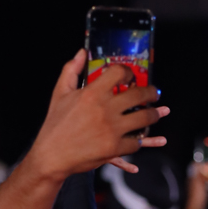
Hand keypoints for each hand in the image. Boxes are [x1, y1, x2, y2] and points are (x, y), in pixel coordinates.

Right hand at [31, 53, 168, 180]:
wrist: (51, 156)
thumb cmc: (55, 124)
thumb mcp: (59, 93)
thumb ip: (71, 70)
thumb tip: (82, 52)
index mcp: (92, 93)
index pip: (119, 73)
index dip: (128, 72)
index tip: (131, 76)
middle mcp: (105, 109)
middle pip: (139, 95)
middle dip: (150, 93)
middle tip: (153, 94)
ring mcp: (112, 129)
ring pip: (144, 118)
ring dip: (154, 115)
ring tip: (156, 113)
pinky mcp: (115, 147)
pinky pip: (136, 142)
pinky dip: (140, 140)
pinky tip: (141, 137)